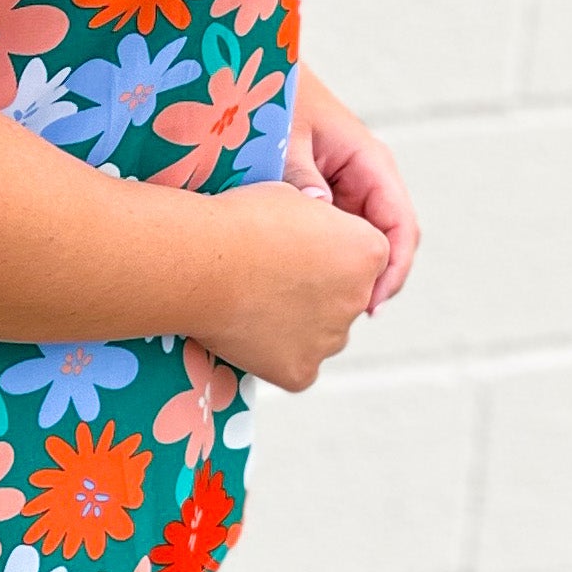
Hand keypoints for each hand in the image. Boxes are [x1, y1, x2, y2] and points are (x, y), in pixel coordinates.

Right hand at [192, 179, 387, 391]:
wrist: (202, 263)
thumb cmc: (243, 221)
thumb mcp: (296, 199)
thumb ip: (323, 223)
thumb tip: (320, 237)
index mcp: (369, 252)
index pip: (365, 259)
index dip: (329, 253)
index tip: (297, 250)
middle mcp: (360, 299)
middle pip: (346, 299)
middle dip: (319, 291)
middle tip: (273, 278)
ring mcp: (331, 340)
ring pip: (322, 334)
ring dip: (299, 323)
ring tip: (255, 302)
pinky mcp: (302, 371)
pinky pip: (296, 364)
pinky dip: (276, 354)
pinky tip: (247, 330)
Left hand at [282, 62, 418, 314]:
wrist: (251, 72)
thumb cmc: (273, 97)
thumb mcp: (285, 138)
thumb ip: (302, 176)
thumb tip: (321, 217)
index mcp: (370, 161)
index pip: (400, 227)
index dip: (392, 271)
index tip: (369, 306)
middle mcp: (367, 176)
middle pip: (386, 242)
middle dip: (372, 281)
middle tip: (342, 319)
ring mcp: (347, 186)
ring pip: (360, 241)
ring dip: (348, 272)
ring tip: (319, 308)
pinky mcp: (325, 192)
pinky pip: (336, 232)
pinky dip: (326, 257)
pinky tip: (299, 282)